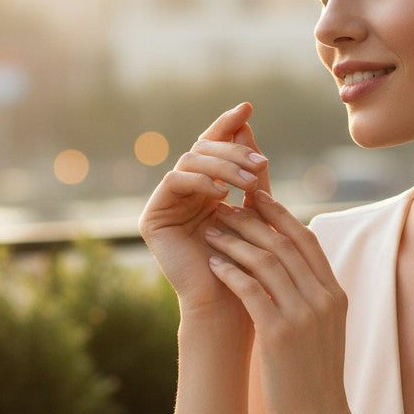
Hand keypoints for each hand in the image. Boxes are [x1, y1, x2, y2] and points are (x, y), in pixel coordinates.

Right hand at [140, 103, 270, 317]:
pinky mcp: (153, 219)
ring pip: (189, 161)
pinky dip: (199, 181)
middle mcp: (184, 193)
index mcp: (207, 189)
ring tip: (250, 180)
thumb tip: (249, 124)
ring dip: (222, 165)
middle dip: (232, 149)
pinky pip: (173, 182)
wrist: (233, 306)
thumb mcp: (257, 211)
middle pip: (202, 150)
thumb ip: (253, 173)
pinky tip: (224, 193)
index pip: (215, 147)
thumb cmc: (250, 264)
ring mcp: (167, 205)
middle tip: (260, 161)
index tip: (249, 107)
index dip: (228, 125)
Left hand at [203, 191, 351, 413]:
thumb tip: (289, 270)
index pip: (307, 241)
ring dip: (235, 240)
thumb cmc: (314, 380)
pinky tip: (212, 263)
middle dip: (252, 220)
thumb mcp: (322, 332)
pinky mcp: (280, 334)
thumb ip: (312, 299)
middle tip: (225, 207)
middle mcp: (323, 299)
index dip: (281, 215)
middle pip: (284, 243)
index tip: (257, 199)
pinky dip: (230, 271)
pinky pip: (251, 289)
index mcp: (335, 295)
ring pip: (266, 260)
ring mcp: (303, 315)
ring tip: (211, 229)